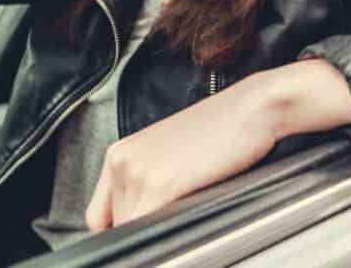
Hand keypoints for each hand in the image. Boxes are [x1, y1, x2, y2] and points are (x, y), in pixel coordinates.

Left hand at [84, 58, 350, 231]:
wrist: (251, 109)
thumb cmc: (221, 131)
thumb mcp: (170, 156)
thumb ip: (148, 185)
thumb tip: (142, 221)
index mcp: (118, 153)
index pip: (99, 215)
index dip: (120, 231)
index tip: (138, 238)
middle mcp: (120, 161)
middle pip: (115, 225)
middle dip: (139, 234)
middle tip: (169, 234)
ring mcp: (136, 172)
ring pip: (129, 229)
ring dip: (153, 239)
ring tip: (180, 231)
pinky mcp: (159, 185)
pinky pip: (146, 229)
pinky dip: (160, 241)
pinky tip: (181, 235)